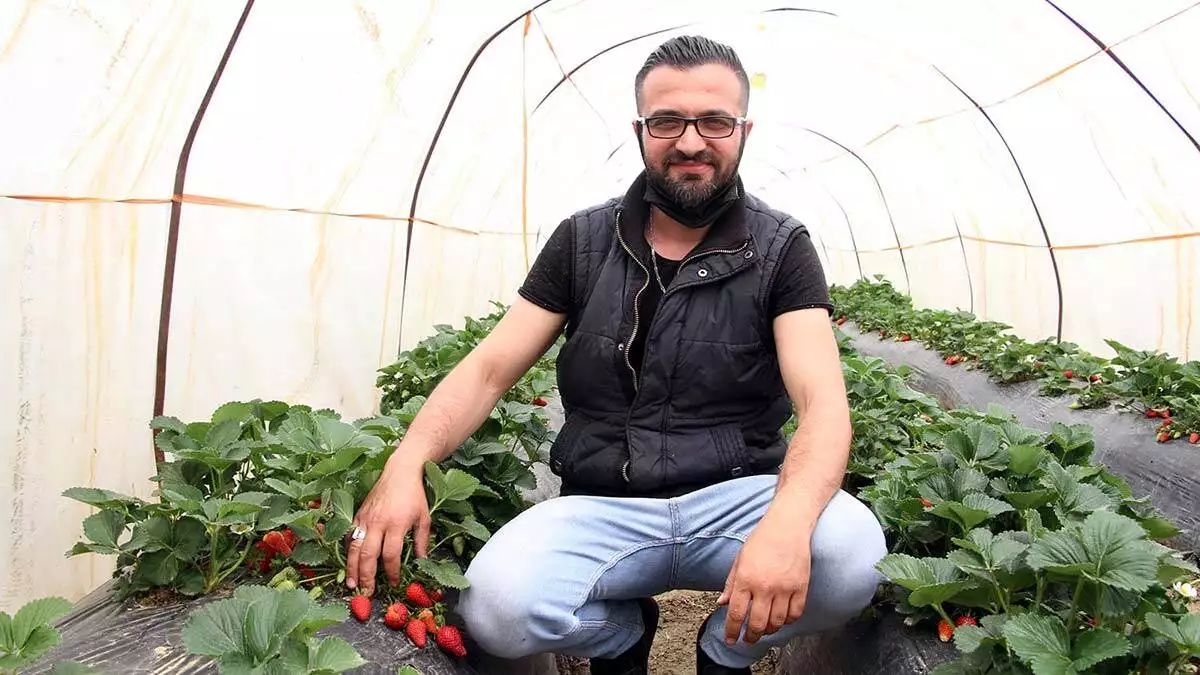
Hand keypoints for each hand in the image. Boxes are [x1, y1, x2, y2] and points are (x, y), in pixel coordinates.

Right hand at [344, 453, 430, 596]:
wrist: (399, 471)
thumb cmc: (414, 495)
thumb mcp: (424, 517)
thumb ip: (422, 540)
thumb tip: (421, 561)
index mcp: (397, 524)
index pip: (391, 554)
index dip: (391, 572)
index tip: (393, 583)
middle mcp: (378, 523)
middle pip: (368, 554)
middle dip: (366, 576)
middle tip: (367, 593)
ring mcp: (365, 518)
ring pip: (354, 547)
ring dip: (352, 568)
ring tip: (352, 584)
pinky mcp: (357, 514)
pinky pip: (349, 536)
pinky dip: (347, 551)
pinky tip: (348, 563)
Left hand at [717, 513, 811, 644]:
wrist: (788, 526)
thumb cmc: (762, 540)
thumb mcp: (740, 559)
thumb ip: (731, 583)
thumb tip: (722, 603)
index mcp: (745, 579)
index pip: (736, 614)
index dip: (731, 631)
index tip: (730, 639)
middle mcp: (764, 586)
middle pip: (757, 624)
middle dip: (750, 636)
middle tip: (747, 639)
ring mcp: (784, 588)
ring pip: (777, 623)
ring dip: (768, 630)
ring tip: (763, 629)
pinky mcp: (801, 587)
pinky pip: (794, 614)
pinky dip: (787, 621)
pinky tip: (781, 618)